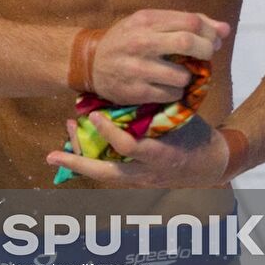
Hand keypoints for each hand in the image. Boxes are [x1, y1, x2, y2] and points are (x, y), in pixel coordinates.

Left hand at [46, 113, 229, 187]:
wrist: (212, 164)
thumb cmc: (197, 136)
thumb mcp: (182, 120)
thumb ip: (158, 111)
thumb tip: (136, 85)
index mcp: (159, 156)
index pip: (129, 148)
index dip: (110, 132)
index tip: (95, 115)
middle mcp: (145, 174)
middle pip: (105, 174)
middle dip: (78, 165)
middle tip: (53, 156)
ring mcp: (140, 180)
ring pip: (104, 175)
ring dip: (82, 161)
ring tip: (62, 145)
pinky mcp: (138, 180)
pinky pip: (111, 172)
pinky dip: (94, 160)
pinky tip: (81, 146)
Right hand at [90, 9, 230, 104]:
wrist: (90, 62)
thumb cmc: (128, 39)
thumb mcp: (151, 23)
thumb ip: (187, 23)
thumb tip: (225, 30)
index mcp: (147, 20)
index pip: (191, 22)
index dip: (209, 32)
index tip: (212, 40)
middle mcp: (141, 42)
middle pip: (189, 43)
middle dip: (206, 51)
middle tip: (206, 56)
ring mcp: (138, 68)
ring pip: (182, 75)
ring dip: (190, 77)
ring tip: (183, 74)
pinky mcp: (136, 91)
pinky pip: (170, 94)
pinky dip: (176, 91)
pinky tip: (169, 86)